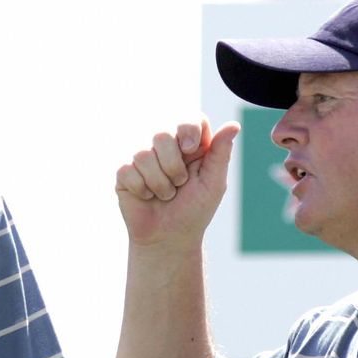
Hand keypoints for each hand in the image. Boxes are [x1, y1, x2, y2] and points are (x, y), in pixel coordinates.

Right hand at [115, 118, 239, 247]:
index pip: (188, 118)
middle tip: (180, 184)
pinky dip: (142, 190)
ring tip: (165, 195)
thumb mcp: (213, 183)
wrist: (170, 238)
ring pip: (143, 155)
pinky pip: (128, 171)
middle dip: (173, 167)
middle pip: (161, 134)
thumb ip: (221, 153)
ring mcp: (142, 158)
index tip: (190, 148)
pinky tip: (147, 197)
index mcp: (190, 144)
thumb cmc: (194, 210)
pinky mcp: (124, 172)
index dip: (187, 128)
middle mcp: (165, 146)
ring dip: (159, 184)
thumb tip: (234, 125)